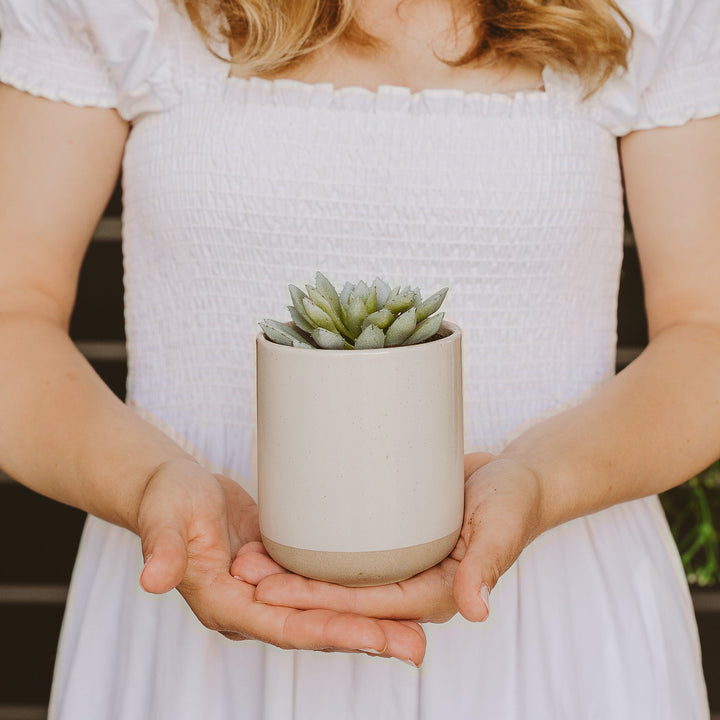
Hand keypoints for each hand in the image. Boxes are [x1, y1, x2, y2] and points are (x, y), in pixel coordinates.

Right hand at [135, 458, 425, 663]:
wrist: (176, 489)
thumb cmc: (168, 502)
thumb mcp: (165, 520)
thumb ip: (163, 550)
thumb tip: (151, 580)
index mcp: (227, 605)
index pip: (286, 627)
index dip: (331, 632)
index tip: (375, 636)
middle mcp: (254, 608)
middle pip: (316, 628)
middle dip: (365, 637)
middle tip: (416, 644)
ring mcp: (271, 592)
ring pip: (325, 613)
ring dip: (369, 621)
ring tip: (417, 628)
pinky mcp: (284, 571)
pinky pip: (322, 589)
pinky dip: (355, 594)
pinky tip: (389, 591)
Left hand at [237, 452, 545, 626]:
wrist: (518, 479)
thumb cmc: (514, 502)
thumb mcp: (502, 527)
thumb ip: (487, 566)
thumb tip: (476, 609)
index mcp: (437, 594)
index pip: (366, 606)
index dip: (316, 599)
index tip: (271, 589)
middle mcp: (415, 588)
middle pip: (344, 597)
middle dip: (294, 589)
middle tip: (245, 571)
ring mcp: (405, 567)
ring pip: (343, 578)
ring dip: (299, 572)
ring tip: (253, 556)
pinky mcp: (399, 544)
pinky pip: (355, 555)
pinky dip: (320, 550)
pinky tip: (291, 536)